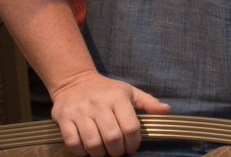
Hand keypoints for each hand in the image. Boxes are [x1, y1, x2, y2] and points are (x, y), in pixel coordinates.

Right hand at [50, 71, 170, 156]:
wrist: (74, 81)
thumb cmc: (106, 90)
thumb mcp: (129, 91)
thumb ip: (148, 103)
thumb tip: (167, 111)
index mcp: (118, 98)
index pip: (131, 127)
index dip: (133, 143)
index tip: (132, 147)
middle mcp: (99, 104)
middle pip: (112, 137)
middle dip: (117, 151)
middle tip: (118, 152)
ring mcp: (80, 112)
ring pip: (92, 143)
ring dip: (100, 153)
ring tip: (103, 152)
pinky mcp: (64, 118)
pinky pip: (72, 142)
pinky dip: (80, 152)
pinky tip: (86, 149)